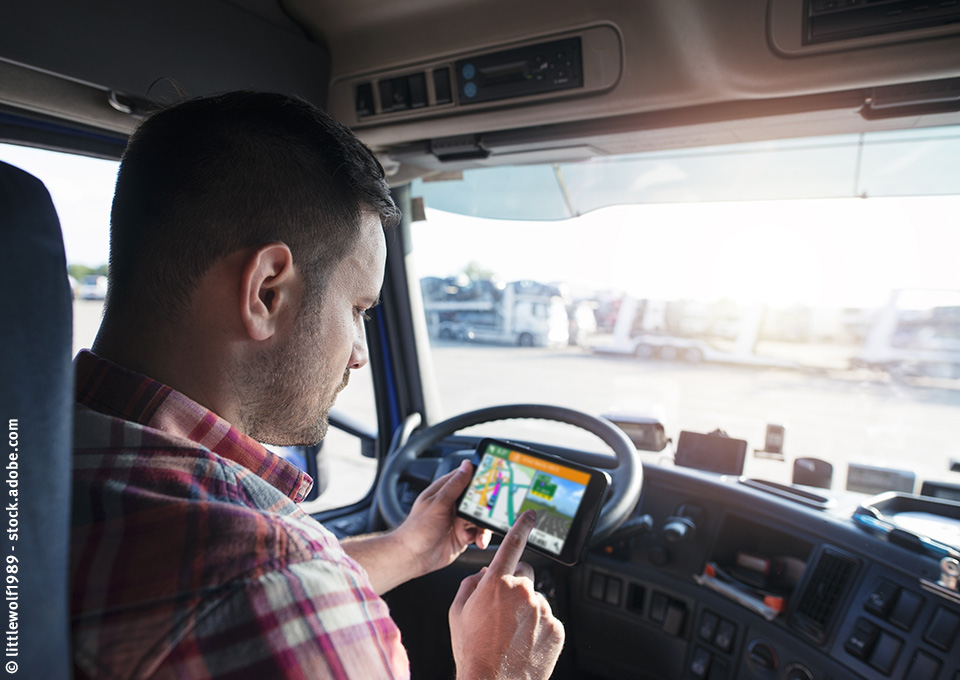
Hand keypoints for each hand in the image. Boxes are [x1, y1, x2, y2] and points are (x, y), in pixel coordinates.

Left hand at [394, 459, 491, 576]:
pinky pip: (479, 533)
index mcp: (446, 490)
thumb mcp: (438, 504)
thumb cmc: (418, 529)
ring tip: (479, 533)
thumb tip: (467, 465)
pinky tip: (475, 540)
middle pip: (479, 499)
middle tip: (491, 512)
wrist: (413, 557)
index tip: (495, 480)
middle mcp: (454, 504)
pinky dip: (480, 537)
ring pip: (481, 517)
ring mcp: (459, 520)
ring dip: (483, 525)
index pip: (467, 477)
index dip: (481, 478)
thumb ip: (454, 485)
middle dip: (486, 506)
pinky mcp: (463, 534)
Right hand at [448, 510, 564, 679]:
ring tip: (510, 635)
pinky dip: (538, 628)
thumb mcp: (457, 613)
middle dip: (515, 585)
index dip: (522, 527)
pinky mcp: (556, 628)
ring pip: (535, 600)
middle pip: (524, 575)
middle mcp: (522, 592)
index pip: (512, 545)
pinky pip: (547, 620)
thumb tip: (484, 575)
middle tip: (503, 609)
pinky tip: (523, 643)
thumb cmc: (472, 651)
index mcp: (496, 584)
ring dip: (526, 611)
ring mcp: (542, 610)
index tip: (531, 515)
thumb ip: (471, 585)